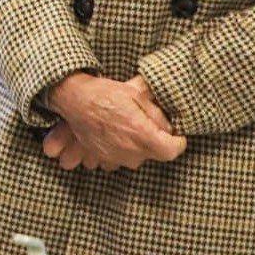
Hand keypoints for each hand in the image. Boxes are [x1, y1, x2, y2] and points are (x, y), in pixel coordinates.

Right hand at [45, 72, 184, 170]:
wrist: (75, 100)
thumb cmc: (106, 94)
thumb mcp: (137, 95)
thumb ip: (157, 115)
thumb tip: (169, 128)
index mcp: (142, 134)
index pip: (172, 151)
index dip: (178, 143)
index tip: (177, 136)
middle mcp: (130, 151)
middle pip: (155, 155)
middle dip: (157, 141)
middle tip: (148, 123)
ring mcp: (116, 158)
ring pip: (138, 157)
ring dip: (139, 145)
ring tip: (128, 126)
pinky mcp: (103, 159)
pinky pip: (122, 159)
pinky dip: (123, 149)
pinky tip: (117, 134)